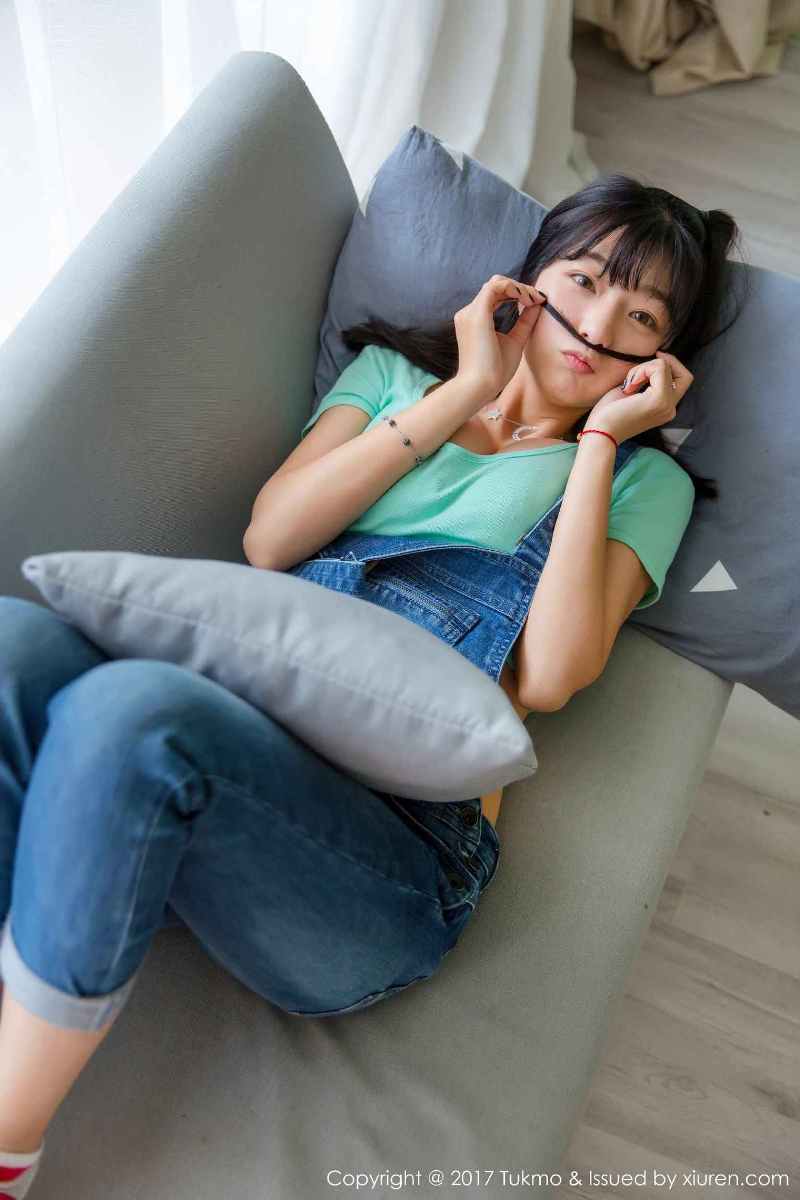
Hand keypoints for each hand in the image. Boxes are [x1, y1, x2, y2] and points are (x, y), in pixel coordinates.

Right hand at [453, 275, 546, 396]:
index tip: (536, 301)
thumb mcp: (515, 341)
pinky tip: (527, 298)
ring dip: (519, 287)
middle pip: (496, 286)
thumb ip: (524, 322)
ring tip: (534, 299)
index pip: (495, 295)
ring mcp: (470, 312)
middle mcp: (469, 313)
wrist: (479, 387)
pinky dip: (514, 287)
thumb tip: (537, 304)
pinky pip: (496, 286)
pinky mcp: (477, 313)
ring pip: (496, 282)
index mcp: (475, 320)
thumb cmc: (495, 371)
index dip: (517, 293)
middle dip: (520, 288)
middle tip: (538, 298)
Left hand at [583, 350, 692, 444]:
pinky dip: (641, 370)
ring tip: (628, 386)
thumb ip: (646, 380)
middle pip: (684, 374)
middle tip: (636, 375)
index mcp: (665, 409)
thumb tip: (656, 360)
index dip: (671, 366)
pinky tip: (628, 387)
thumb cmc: (609, 413)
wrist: (600, 432)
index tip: (651, 361)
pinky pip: (659, 368)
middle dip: (660, 365)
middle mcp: (671, 409)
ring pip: (666, 367)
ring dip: (643, 369)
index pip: (683, 381)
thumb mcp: (631, 391)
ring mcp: (667, 405)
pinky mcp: (659, 399)